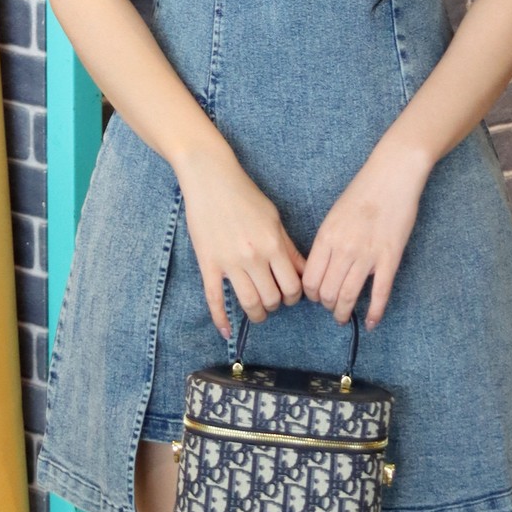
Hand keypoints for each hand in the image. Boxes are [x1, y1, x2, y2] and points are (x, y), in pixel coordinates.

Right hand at [178, 139, 305, 334]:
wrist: (211, 180)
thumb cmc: (245, 195)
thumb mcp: (275, 218)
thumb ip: (289, 248)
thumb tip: (303, 272)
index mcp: (273, 245)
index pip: (292, 285)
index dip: (295, 296)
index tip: (291, 295)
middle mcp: (253, 257)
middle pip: (272, 298)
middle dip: (276, 305)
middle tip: (274, 301)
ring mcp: (229, 263)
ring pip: (248, 303)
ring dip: (257, 314)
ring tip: (259, 312)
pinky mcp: (208, 264)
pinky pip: (214, 299)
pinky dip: (221, 319)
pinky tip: (227, 332)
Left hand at [302, 136, 430, 328]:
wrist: (393, 175)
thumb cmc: (362, 191)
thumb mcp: (334, 215)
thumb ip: (327, 242)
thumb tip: (321, 266)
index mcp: (326, 237)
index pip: (310, 280)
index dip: (310, 295)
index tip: (316, 296)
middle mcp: (343, 249)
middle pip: (326, 293)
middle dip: (326, 306)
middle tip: (331, 308)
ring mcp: (367, 255)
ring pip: (348, 297)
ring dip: (343, 313)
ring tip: (343, 317)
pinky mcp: (390, 258)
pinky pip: (380, 293)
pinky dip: (374, 313)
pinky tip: (371, 323)